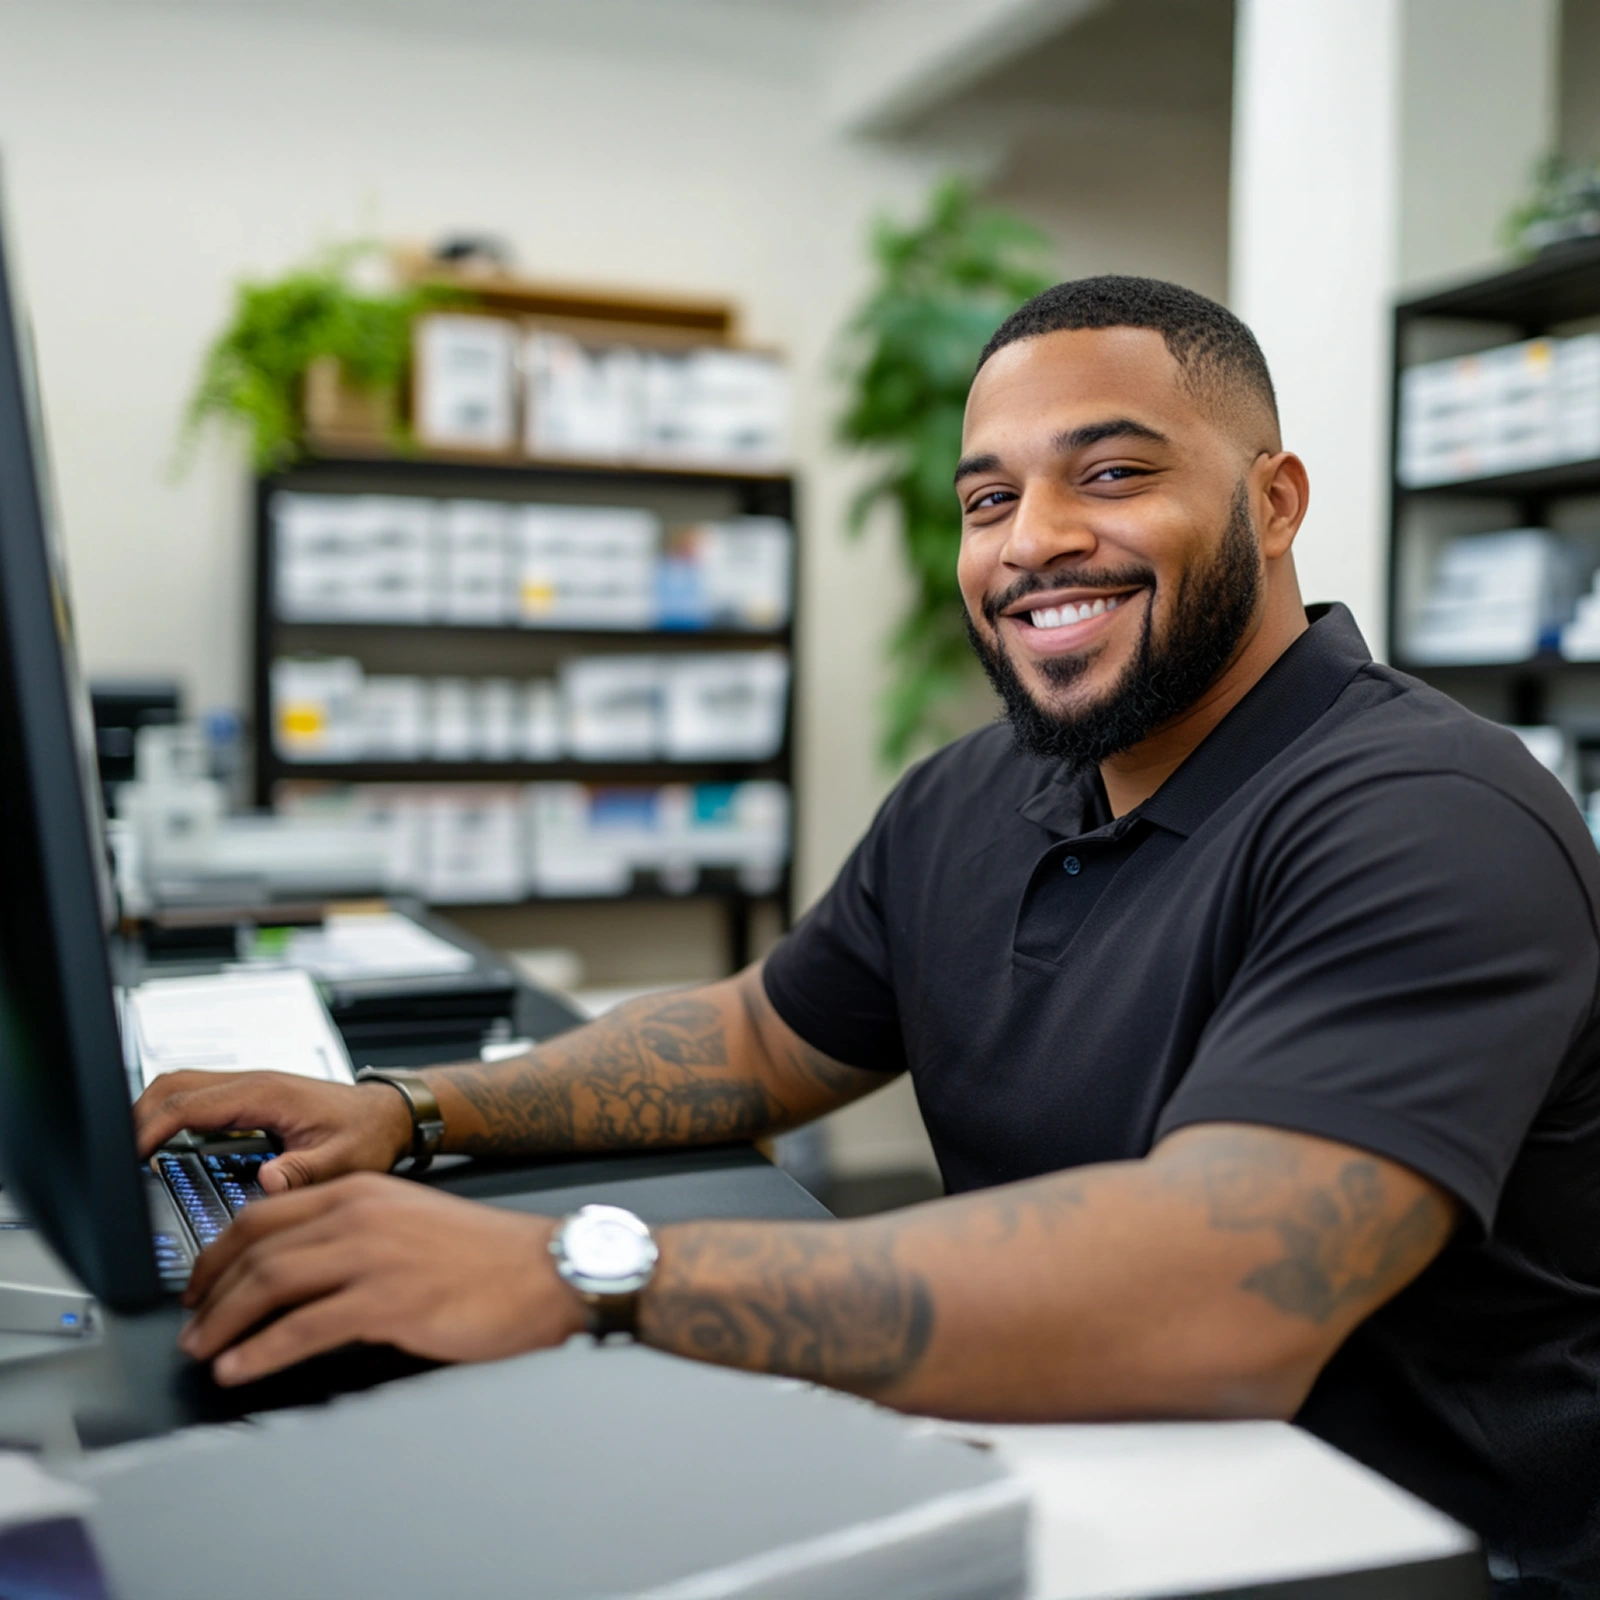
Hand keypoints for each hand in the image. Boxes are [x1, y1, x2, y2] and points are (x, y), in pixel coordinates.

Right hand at [133, 1070, 413, 1192]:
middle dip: (139, 1115)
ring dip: (153, 1111)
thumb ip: (305, 1172)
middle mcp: (253, 1083)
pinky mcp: (249, 1098)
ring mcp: (249, 1087)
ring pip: (182, 1085)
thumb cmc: (369, 1132)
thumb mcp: (344, 1160)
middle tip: (122, 1157)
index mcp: (267, 1093)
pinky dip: (172, 1115)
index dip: (152, 1127)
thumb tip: (268, 1181)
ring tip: (135, 1153)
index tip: (130, 1156)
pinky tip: (167, 1146)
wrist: (388, 1115)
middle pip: (174, 1083)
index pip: (191, 1102)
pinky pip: (198, 1097)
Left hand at [177, 1173, 586, 1383]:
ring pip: (270, 1284)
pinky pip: (302, 1329)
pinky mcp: (387, 1301)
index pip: (262, 1212)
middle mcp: (360, 1215)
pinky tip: (241, 1368)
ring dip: (224, 1324)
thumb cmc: (485, 1255)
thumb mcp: (409, 1222)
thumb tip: (297, 1270)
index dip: (217, 1252)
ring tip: (204, 1351)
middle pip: (255, 1247)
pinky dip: (260, 1353)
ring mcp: (372, 1257)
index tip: (200, 1284)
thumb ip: (355, 1232)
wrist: (544, 1268)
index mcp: (362, 1191)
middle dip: (209, 1292)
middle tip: (192, 1325)